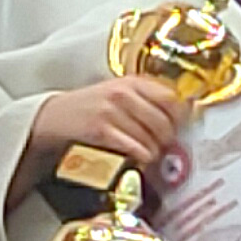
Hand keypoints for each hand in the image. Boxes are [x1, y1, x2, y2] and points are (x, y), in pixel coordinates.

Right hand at [25, 76, 180, 182]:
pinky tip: (136, 158)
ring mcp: (111, 110)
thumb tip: (186, 115)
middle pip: (165, 123)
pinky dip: (140, 157)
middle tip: (162, 147)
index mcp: (133, 82)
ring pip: (151, 139)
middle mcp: (124, 93)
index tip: (180, 128)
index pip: (173, 99)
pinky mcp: (100, 129)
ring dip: (153, 152)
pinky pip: (134, 148)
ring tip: (148, 154)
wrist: (54, 115)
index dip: (181, 118)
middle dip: (167, 140)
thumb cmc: (93, 107)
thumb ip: (148, 100)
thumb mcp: (120, 94)